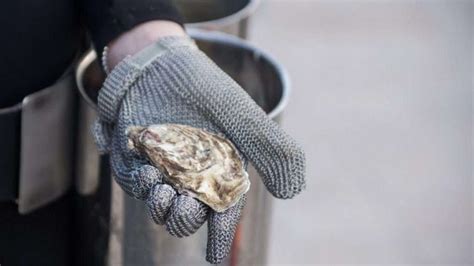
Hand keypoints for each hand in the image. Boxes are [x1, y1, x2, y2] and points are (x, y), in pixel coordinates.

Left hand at [94, 25, 305, 263]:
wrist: (162, 63)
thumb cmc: (207, 90)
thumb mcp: (245, 118)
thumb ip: (273, 151)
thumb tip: (293, 193)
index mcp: (222, 170)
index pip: (224, 213)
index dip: (221, 236)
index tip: (215, 256)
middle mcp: (193, 175)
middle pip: (189, 217)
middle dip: (185, 219)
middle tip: (184, 203)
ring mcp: (164, 169)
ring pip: (161, 209)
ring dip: (162, 208)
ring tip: (162, 188)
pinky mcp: (137, 161)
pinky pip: (136, 187)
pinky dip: (142, 188)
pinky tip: (149, 174)